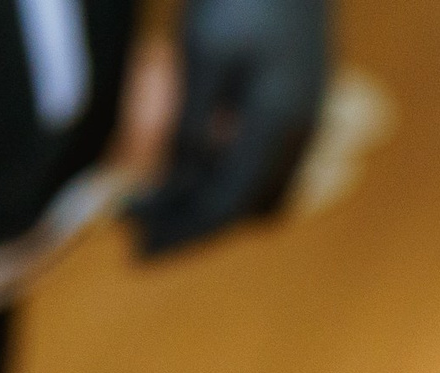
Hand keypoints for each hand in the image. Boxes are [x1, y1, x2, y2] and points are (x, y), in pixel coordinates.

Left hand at [128, 0, 328, 255]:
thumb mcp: (204, 54)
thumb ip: (193, 124)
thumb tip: (178, 184)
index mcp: (276, 127)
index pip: (226, 206)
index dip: (181, 234)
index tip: (135, 250)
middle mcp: (299, 135)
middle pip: (246, 210)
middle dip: (191, 227)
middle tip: (133, 231)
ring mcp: (306, 122)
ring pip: (260, 193)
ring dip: (210, 206)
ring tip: (155, 203)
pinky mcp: (302, 105)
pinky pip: (267, 167)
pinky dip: (229, 181)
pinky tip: (193, 169)